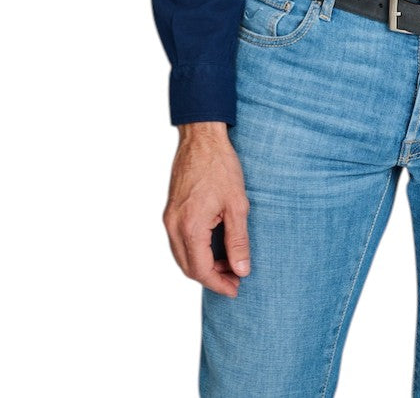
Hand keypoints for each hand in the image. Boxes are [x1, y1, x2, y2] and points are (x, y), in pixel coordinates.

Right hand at [163, 122, 249, 297]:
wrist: (202, 138)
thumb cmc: (221, 166)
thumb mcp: (237, 205)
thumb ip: (238, 241)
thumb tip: (242, 270)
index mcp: (190, 226)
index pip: (201, 270)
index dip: (219, 284)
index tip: (236, 289)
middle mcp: (173, 226)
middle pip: (188, 267)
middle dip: (211, 278)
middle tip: (235, 279)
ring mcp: (169, 218)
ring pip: (182, 256)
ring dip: (203, 265)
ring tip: (228, 264)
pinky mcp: (170, 211)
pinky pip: (179, 242)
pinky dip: (195, 251)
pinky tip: (214, 247)